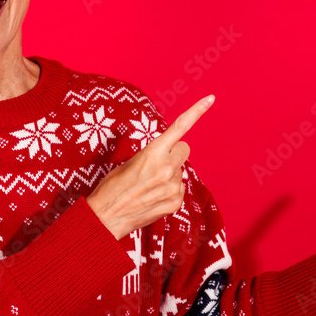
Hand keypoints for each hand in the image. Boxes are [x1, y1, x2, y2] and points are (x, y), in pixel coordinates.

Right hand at [86, 94, 214, 239]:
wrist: (106, 217)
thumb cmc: (112, 187)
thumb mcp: (129, 162)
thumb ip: (153, 155)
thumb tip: (167, 155)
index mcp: (153, 153)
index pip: (179, 127)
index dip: (197, 111)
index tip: (210, 98)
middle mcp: (167, 169)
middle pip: (184, 149)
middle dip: (174, 152)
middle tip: (156, 162)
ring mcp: (173, 187)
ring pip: (180, 170)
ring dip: (169, 174)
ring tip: (148, 185)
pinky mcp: (175, 203)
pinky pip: (179, 188)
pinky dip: (168, 190)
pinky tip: (152, 196)